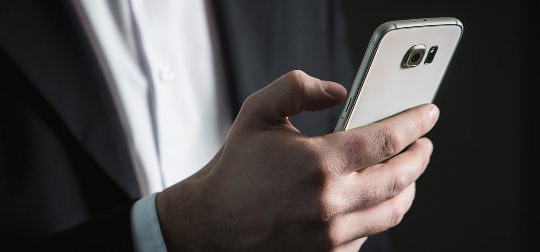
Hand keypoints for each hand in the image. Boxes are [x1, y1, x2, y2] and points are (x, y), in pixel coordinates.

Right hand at [156, 70, 438, 250]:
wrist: (214, 223)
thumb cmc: (236, 168)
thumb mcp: (257, 113)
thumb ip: (296, 87)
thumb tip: (338, 91)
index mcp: (317, 161)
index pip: (387, 139)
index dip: (414, 123)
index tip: (427, 115)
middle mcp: (330, 201)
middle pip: (401, 177)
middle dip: (420, 157)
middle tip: (423, 144)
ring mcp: (331, 234)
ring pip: (393, 210)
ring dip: (408, 187)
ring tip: (405, 173)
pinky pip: (371, 234)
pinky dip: (379, 214)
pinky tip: (371, 200)